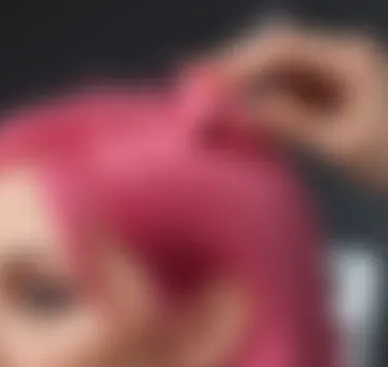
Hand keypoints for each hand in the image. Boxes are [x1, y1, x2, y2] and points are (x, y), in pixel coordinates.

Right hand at [211, 23, 387, 187]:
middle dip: (235, 65)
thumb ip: (291, 123)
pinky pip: (287, 94)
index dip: (238, 62)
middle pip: (277, 53)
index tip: (204, 80)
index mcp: (347, 60)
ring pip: (278, 73)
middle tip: (192, 79)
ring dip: (244, 82)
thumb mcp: (341, 144)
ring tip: (206, 94)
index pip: (281, 50)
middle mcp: (340, 60)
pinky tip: (237, 112)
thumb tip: (244, 110)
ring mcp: (335, 80)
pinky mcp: (331, 101)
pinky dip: (260, 100)